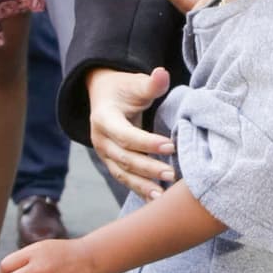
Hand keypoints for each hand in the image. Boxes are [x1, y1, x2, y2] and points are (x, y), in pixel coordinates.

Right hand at [86, 64, 174, 200]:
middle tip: (172, 174)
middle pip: (124, 158)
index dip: (147, 142)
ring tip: (162, 195)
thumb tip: (162, 73)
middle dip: (148, 168)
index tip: (170, 146)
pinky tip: (155, 199)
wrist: (104, 96)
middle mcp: (100, 139)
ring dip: (142, 185)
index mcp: (104, 118)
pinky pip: (125, 178)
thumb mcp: (135, 83)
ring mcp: (104, 154)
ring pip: (122, 173)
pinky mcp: (111, 163)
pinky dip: (139, 189)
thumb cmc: (123, 89)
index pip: (126, 135)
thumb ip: (151, 83)